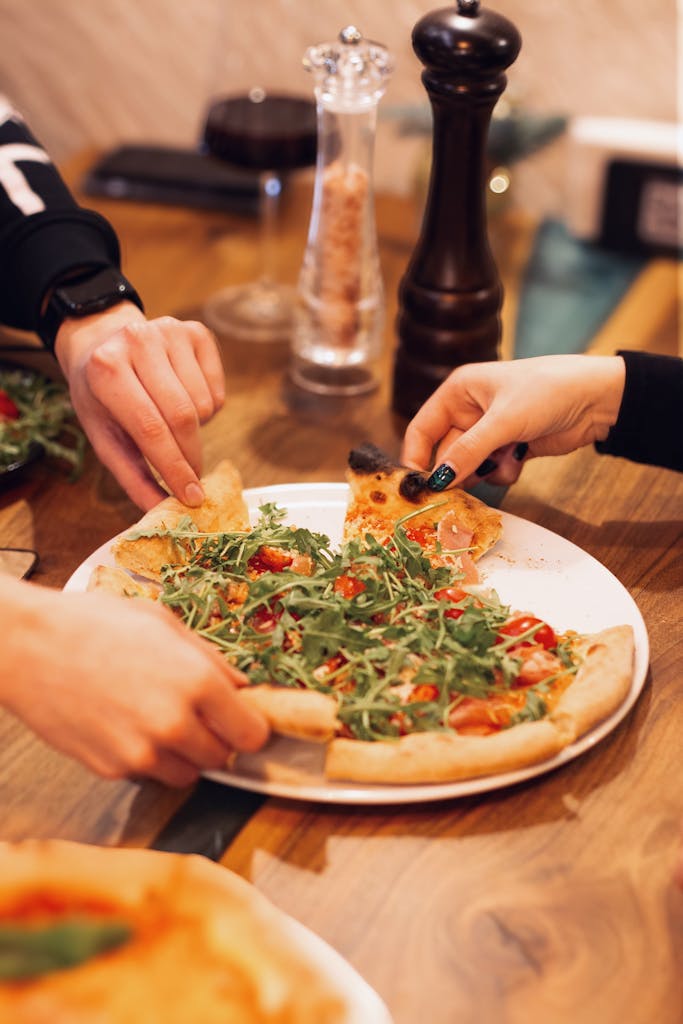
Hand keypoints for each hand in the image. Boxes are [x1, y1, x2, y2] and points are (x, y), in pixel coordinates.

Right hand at [3, 578, 268, 786]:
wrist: (28, 646)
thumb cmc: (95, 624)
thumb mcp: (164, 623)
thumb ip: (212, 660)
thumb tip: (243, 689)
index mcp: (197, 682)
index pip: (253, 735)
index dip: (250, 726)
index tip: (242, 719)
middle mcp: (174, 725)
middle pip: (223, 759)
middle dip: (217, 739)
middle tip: (197, 714)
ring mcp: (141, 754)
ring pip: (188, 775)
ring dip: (184, 754)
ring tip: (159, 718)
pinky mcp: (112, 769)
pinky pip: (148, 774)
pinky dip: (147, 758)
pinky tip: (126, 723)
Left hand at [54, 303, 224, 509]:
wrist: (103, 340)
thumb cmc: (102, 396)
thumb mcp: (103, 434)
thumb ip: (131, 475)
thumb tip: (162, 509)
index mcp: (107, 369)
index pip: (151, 428)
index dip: (175, 467)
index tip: (191, 497)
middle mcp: (140, 341)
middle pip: (183, 417)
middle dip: (191, 456)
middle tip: (191, 477)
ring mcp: (171, 331)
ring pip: (204, 405)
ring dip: (195, 429)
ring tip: (171, 422)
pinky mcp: (197, 331)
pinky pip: (217, 390)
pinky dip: (207, 409)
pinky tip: (184, 398)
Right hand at [402, 355, 625, 487]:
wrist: (597, 398)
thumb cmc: (548, 391)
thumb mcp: (504, 420)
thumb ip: (468, 452)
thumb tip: (437, 480)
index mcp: (458, 392)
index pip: (422, 430)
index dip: (416, 459)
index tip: (417, 488)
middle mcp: (469, 411)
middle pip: (445, 454)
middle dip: (457, 472)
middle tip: (460, 494)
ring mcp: (489, 431)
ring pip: (469, 466)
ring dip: (484, 472)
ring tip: (505, 463)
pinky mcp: (509, 447)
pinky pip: (491, 470)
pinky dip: (503, 472)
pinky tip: (520, 461)